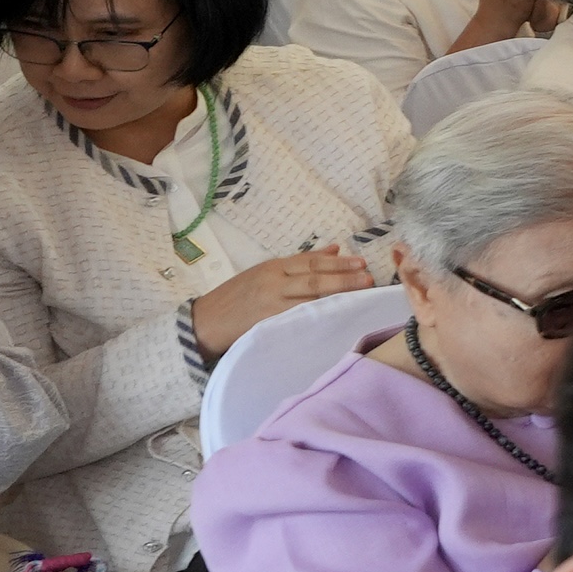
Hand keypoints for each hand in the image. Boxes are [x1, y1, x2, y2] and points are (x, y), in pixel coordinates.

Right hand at [191, 242, 383, 356]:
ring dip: (336, 294)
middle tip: (368, 277)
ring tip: (360, 292)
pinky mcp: (267, 322)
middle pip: (313, 277)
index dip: (337, 262)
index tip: (361, 262)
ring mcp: (270, 302)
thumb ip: (300, 263)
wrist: (205, 321)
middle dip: (342, 277)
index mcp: (273, 267)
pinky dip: (317, 314)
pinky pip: (296, 317)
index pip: (310, 262)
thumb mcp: (266, 273)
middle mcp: (273, 281)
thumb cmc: (238, 297)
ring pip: (308, 296)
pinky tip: (334, 314)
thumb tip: (335, 249)